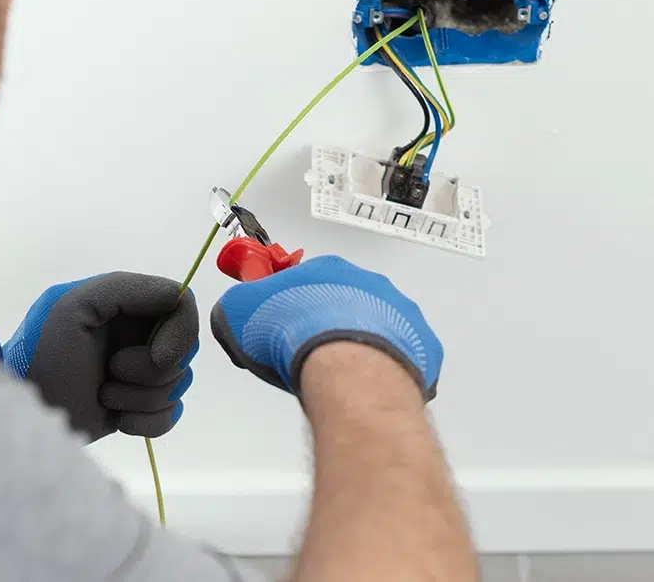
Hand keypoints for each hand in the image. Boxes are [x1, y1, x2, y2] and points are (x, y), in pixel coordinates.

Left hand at [2, 273, 197, 440]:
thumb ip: (125, 288)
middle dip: (151, 372)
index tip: (159, 358)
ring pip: (179, 386)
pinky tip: (115, 418)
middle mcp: (140, 335)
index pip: (183, 306)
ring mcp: (141, 373)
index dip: (180, 335)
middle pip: (186, 351)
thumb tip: (177, 299)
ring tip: (103, 395)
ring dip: (141, 398)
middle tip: (111, 373)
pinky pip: (170, 416)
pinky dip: (145, 422)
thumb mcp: (73, 306)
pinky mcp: (140, 407)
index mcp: (128, 304)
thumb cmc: (41, 353)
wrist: (24, 408)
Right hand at [211, 255, 439, 398]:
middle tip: (306, 353)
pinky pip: (403, 355)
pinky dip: (386, 367)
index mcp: (326, 269)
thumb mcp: (237, 314)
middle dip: (325, 324)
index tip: (279, 321)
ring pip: (376, 327)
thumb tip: (233, 311)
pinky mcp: (420, 346)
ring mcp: (399, 314)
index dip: (288, 302)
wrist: (347, 372)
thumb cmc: (298, 341)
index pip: (304, 278)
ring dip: (358, 344)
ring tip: (337, 375)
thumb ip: (236, 307)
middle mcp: (367, 285)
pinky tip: (366, 385)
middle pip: (342, 302)